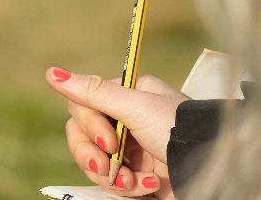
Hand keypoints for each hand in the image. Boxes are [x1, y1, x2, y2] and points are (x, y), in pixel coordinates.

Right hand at [44, 67, 187, 198]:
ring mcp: (129, 149)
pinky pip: (111, 182)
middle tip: (108, 168)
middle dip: (93, 157)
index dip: (89, 127)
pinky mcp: (134, 174)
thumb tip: (51, 73)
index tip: (109, 141)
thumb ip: (94, 93)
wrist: (209, 170)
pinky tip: (148, 187)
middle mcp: (125, 120)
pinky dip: (127, 188)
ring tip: (135, 183)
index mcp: (127, 96)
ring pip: (93, 163)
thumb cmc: (177, 131)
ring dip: (112, 177)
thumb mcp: (136, 107)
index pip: (82, 106)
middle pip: (81, 137)